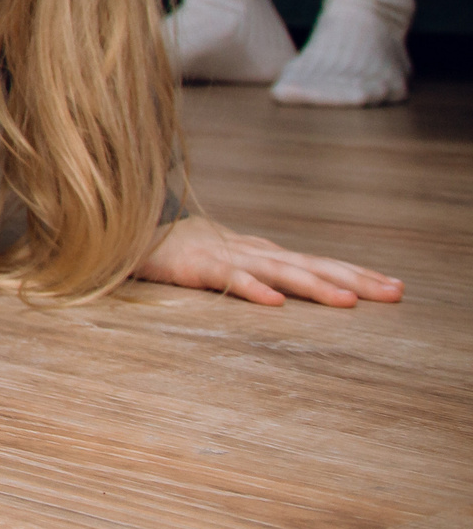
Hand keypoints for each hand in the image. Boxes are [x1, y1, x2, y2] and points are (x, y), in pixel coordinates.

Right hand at [134, 216, 402, 307]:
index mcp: (265, 253)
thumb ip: (262, 270)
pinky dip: (253, 289)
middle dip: (355, 278)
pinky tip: (275, 304)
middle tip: (395, 292)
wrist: (131, 225)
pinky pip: (229, 279)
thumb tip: (296, 289)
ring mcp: (226, 256)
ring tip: (347, 301)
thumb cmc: (183, 248)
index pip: (319, 262)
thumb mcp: (232, 259)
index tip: (397, 286)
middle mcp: (254, 251)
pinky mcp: (196, 266)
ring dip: (314, 286)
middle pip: (311, 264)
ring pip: (277, 272)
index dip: (357, 272)